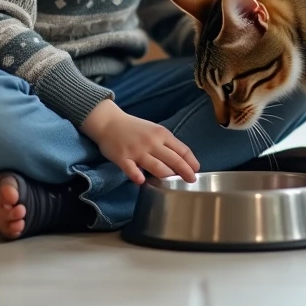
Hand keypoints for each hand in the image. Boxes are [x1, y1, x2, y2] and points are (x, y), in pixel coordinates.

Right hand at [82, 100, 199, 184]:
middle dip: (185, 171)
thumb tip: (183, 160)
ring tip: (172, 183)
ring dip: (166, 175)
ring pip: (156, 166)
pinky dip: (137, 176)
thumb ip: (167, 144)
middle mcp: (151, 142)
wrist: (109, 122)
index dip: (191, 161)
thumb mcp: (154, 130)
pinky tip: (142, 181)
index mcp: (161, 134)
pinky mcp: (122, 158)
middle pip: (173, 160)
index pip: (181, 149)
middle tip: (192, 180)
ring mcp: (137, 151)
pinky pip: (131, 169)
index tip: (196, 170)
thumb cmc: (134, 128)